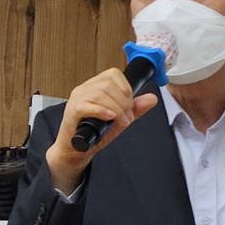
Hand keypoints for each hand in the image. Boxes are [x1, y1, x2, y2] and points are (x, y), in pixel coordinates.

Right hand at [45, 69, 159, 192]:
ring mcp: (77, 99)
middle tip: (127, 117)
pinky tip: (110, 118)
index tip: (130, 104)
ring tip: (121, 121)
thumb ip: (135, 108)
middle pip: (108, 84)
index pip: (113, 74)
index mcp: (95, 86)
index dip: (126, 88)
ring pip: (99, 94)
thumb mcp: (120, 119)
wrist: (77, 150)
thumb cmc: (95, 132)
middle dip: (124, 102)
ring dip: (117, 109)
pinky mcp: (72, 111)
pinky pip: (86, 105)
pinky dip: (102, 111)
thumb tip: (152, 98)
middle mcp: (85, 89)